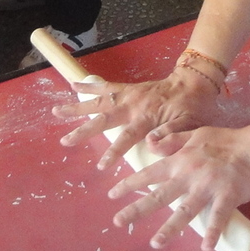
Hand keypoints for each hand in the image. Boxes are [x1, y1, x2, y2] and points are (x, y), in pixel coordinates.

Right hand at [55, 67, 221, 169]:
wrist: (192, 83)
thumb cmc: (191, 109)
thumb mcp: (189, 124)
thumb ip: (172, 135)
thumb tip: (152, 145)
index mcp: (147, 117)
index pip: (127, 137)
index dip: (114, 152)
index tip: (102, 166)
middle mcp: (133, 105)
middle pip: (103, 118)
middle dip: (84, 130)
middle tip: (65, 141)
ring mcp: (128, 95)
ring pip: (98, 101)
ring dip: (78, 107)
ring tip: (57, 111)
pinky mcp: (127, 88)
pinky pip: (105, 86)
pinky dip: (89, 86)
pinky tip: (73, 86)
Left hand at [106, 122, 249, 250]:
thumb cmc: (228, 140)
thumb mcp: (196, 134)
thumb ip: (172, 140)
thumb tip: (149, 144)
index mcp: (181, 160)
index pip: (150, 173)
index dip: (130, 184)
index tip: (112, 194)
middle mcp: (190, 175)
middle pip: (159, 195)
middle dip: (137, 209)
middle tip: (118, 222)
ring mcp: (209, 187)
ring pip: (185, 211)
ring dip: (170, 229)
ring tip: (156, 243)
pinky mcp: (228, 196)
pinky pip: (218, 217)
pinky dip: (212, 232)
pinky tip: (207, 247)